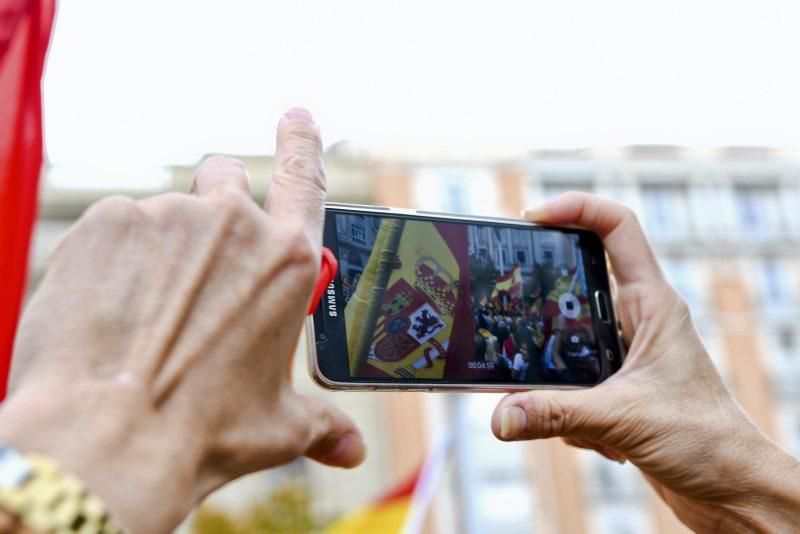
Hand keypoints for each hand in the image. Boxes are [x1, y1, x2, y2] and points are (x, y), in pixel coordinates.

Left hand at [0, 108, 364, 532]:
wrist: (110, 438)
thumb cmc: (206, 431)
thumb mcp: (280, 426)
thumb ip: (321, 423)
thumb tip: (351, 450)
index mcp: (286, 260)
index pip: (305, 177)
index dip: (302, 141)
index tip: (296, 116)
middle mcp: (232, 224)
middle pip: (227, 179)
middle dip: (219, 209)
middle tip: (200, 265)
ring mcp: (167, 217)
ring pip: (168, 213)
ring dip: (163, 249)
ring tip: (146, 316)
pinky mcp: (106, 223)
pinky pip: (116, 227)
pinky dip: (114, 259)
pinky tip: (109, 310)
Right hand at [492, 192, 799, 531]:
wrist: (732, 491)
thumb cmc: (707, 441)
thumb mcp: (623, 419)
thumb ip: (555, 414)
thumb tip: (500, 415)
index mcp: (652, 304)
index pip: (617, 228)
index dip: (575, 208)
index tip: (531, 217)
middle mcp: (637, 321)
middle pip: (577, 282)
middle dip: (543, 305)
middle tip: (510, 310)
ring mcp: (625, 354)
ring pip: (566, 341)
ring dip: (555, 378)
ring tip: (570, 410)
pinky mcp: (615, 388)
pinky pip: (569, 383)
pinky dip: (566, 411)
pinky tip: (596, 441)